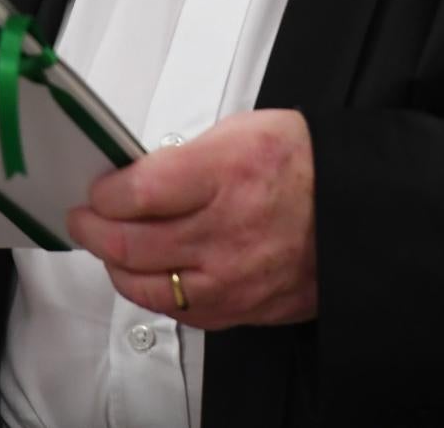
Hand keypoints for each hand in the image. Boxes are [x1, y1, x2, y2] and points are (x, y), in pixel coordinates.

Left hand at [65, 109, 316, 330]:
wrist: (358, 206)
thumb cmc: (303, 163)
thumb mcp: (241, 131)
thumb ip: (182, 159)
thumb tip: (134, 179)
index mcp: (227, 173)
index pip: (137, 193)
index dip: (104, 194)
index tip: (97, 190)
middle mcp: (228, 231)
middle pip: (132, 244)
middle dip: (94, 231)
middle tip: (85, 221)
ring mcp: (235, 277)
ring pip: (148, 287)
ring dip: (117, 267)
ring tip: (111, 249)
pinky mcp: (244, 308)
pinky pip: (182, 312)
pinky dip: (156, 294)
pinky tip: (150, 275)